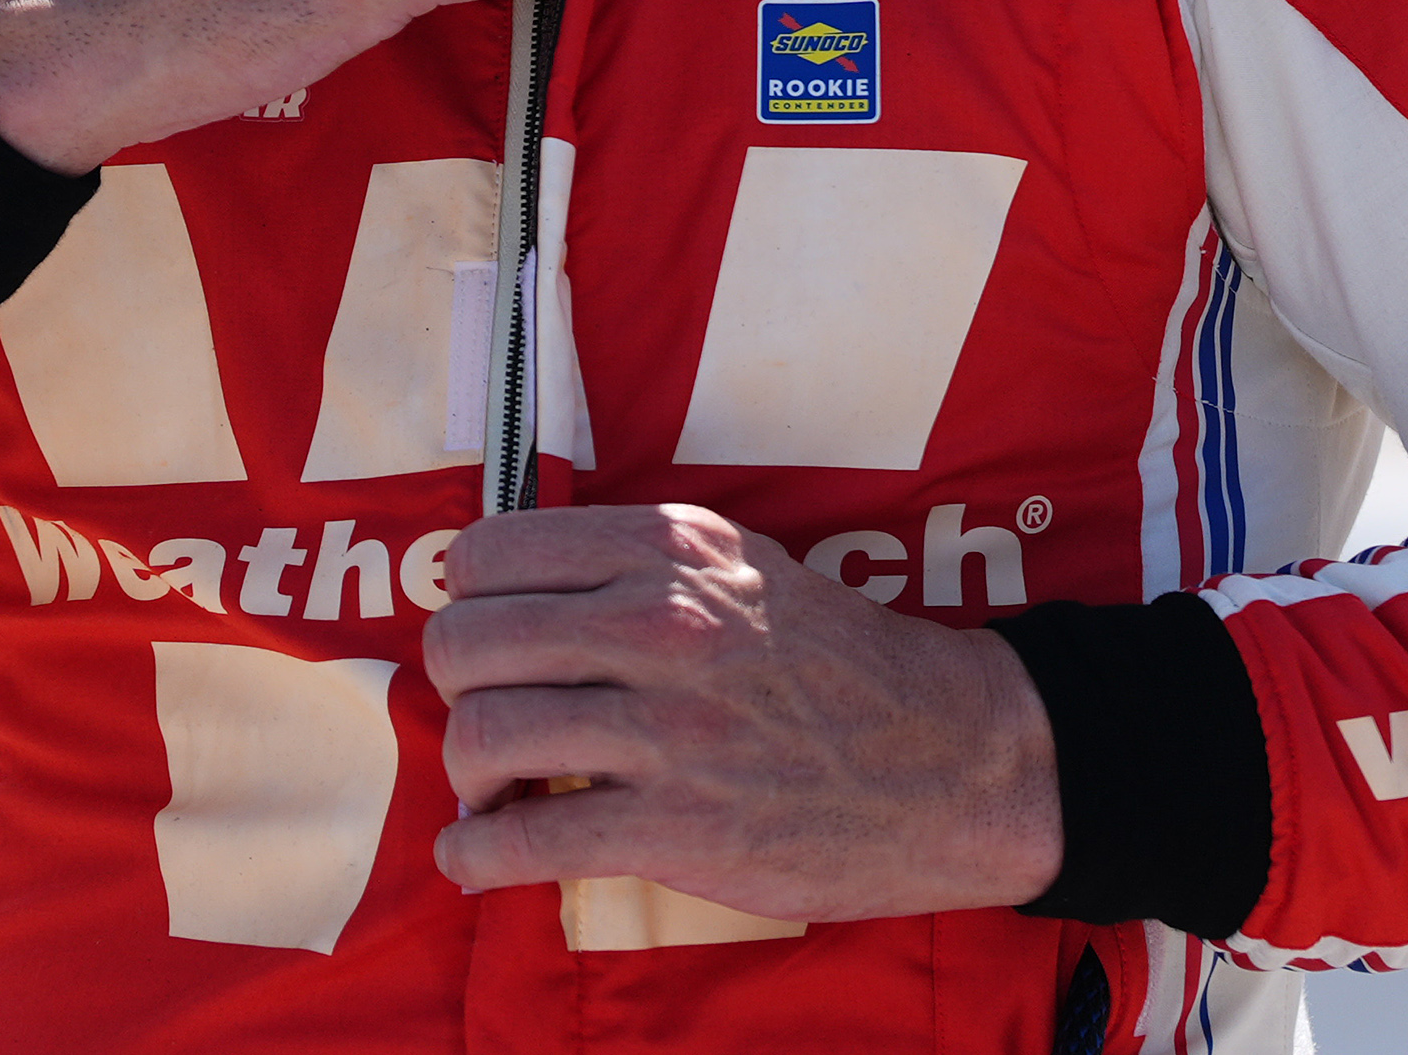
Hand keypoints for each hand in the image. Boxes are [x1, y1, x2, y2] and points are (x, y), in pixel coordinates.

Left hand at [422, 504, 1060, 922]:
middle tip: (489, 719)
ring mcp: (669, 728)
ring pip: (483, 735)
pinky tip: (478, 859)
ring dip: (466, 775)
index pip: (487, 554)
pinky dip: (476, 856)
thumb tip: (511, 591)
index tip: (488, 642)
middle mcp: (660, 623)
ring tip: (494, 790)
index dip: (466, 604)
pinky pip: (525, 840)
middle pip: (465, 644)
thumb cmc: (839, 661)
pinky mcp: (679, 828)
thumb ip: (633, 565)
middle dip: (454, 692)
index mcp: (669, 549)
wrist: (953, 759)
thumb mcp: (741, 564)